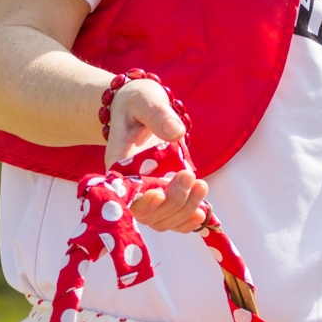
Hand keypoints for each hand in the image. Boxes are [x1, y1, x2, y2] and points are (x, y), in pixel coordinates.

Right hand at [105, 78, 208, 232]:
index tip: (158, 194)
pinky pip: (172, 217)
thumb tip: (176, 132)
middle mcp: (129, 185)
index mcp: (118, 165)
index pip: (125, 195)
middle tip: (190, 176)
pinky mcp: (163, 192)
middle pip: (146, 212)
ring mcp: (147, 191)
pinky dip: (186, 220)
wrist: (139, 107)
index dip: (141, 202)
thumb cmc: (137, 102)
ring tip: (202, 187)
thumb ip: (158, 115)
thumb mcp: (145, 101)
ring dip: (184, 210)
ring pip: (161, 219)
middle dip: (172, 201)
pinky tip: (203, 214)